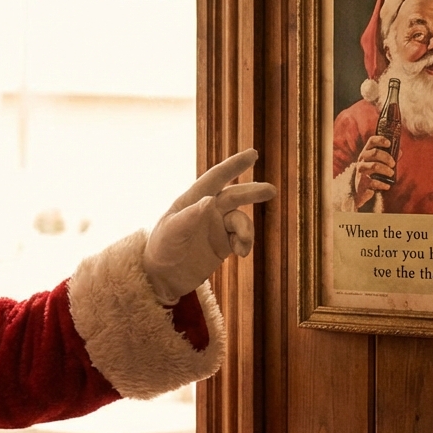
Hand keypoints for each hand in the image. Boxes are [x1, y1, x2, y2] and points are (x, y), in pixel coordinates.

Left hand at [143, 149, 276, 302]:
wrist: (162, 278)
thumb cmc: (161, 249)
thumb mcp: (172, 233)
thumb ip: (190, 216)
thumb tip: (211, 200)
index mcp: (192, 200)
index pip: (215, 178)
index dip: (233, 166)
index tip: (253, 154)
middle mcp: (207, 210)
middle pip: (234, 196)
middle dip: (252, 192)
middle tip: (271, 191)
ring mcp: (216, 227)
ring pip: (240, 220)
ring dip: (246, 229)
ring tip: (242, 244)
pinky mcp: (223, 245)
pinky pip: (241, 238)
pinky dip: (245, 243)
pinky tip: (241, 254)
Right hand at [353, 135, 395, 207]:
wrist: (361, 189)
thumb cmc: (373, 173)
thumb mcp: (380, 163)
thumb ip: (389, 157)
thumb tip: (400, 152)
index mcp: (366, 152)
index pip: (371, 141)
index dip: (380, 140)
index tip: (389, 143)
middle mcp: (362, 160)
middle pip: (375, 153)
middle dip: (387, 158)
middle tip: (393, 164)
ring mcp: (361, 171)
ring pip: (374, 166)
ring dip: (386, 170)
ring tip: (391, 174)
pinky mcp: (362, 182)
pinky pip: (374, 182)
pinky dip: (383, 184)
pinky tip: (387, 186)